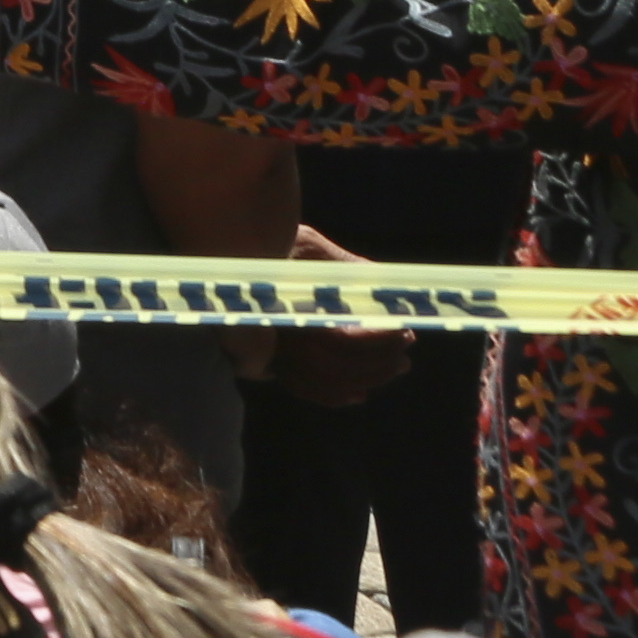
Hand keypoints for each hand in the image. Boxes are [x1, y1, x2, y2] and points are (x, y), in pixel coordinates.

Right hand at [263, 224, 416, 404]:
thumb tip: (387, 287)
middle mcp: (270, 335)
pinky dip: (335, 395)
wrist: (229, 252)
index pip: (336, 338)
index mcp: (282, 305)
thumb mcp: (305, 243)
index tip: (402, 328)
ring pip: (320, 382)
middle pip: (330, 366)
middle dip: (377, 359)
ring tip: (398, 363)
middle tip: (408, 340)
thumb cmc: (267, 242)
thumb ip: (344, 266)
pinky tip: (362, 390)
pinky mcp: (270, 361)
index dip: (374, 339)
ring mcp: (267, 351)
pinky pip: (304, 389)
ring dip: (367, 377)